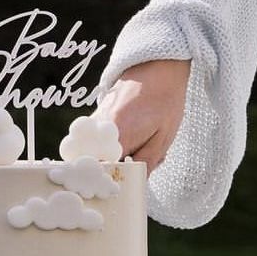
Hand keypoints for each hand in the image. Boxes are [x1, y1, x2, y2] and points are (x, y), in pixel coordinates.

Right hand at [95, 59, 189, 173]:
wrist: (157, 67)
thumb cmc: (164, 100)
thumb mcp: (164, 137)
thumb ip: (146, 162)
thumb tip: (135, 184)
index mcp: (119, 135)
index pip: (104, 170)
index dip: (110, 183)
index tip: (120, 188)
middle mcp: (99, 129)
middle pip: (93, 164)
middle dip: (108, 173)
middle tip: (129, 172)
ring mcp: (94, 122)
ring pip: (91, 154)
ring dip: (108, 161)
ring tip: (133, 153)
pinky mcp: (94, 119)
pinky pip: (93, 142)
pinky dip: (105, 150)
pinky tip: (127, 144)